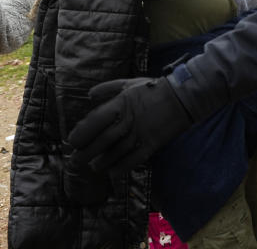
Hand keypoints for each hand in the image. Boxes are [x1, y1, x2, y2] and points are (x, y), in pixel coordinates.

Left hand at [68, 75, 191, 173]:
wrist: (183, 97)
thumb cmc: (155, 88)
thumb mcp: (130, 83)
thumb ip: (108, 89)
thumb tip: (89, 95)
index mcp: (121, 104)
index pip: (95, 122)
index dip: (81, 134)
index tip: (73, 141)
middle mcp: (128, 121)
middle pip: (102, 141)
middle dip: (86, 153)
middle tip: (76, 160)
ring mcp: (140, 134)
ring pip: (115, 153)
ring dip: (102, 163)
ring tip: (94, 167)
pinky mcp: (151, 144)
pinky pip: (133, 160)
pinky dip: (121, 168)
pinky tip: (112, 173)